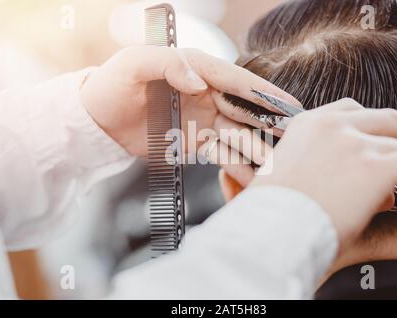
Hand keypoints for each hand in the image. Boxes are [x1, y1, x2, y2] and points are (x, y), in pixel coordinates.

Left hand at [80, 45, 299, 157]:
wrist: (97, 122)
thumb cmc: (111, 86)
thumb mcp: (134, 65)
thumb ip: (167, 64)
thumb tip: (197, 80)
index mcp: (195, 70)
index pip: (236, 81)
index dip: (264, 93)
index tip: (289, 105)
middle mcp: (206, 94)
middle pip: (246, 109)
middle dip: (273, 121)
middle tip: (299, 135)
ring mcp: (204, 120)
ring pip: (240, 134)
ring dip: (260, 147)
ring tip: (281, 161)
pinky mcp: (197, 142)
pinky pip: (224, 153)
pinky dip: (240, 162)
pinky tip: (256, 173)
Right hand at [250, 98, 396, 251]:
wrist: (271, 228)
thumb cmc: (272, 210)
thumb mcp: (286, 176)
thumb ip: (316, 168)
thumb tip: (344, 180)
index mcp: (308, 124)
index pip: (349, 111)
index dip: (369, 127)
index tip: (375, 140)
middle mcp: (333, 126)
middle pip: (383, 118)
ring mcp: (356, 144)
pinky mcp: (378, 168)